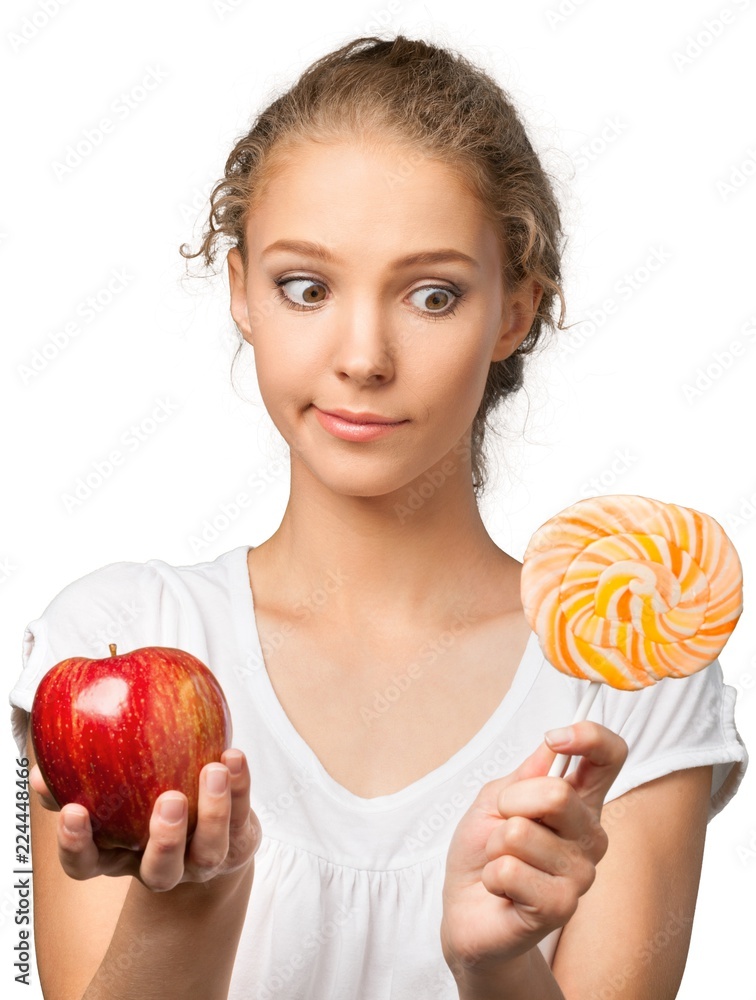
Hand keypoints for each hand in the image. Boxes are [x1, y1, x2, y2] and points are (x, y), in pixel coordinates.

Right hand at [30, 749, 261, 891]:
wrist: (209, 825)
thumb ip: (79, 775)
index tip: (75, 811)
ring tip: (215, 769)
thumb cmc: (142, 797)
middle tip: (169, 800)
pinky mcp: (239, 838)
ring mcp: (203, 858)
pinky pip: (242, 813)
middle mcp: (162, 865)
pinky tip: (233, 756)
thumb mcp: (109, 790)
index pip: (88, 864)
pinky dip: (241, 784)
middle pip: (161, 871)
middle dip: (165, 840)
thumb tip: (40, 765)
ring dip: (213, 810)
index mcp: (120, 855)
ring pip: (210, 849)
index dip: (77, 845)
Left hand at [440, 722, 626, 973]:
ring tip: (501, 862)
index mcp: (579, 801)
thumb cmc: (483, 850)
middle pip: (557, 794)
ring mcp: (580, 874)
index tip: (556, 738)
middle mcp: (590, 835)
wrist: (467, 910)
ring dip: (495, 846)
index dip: (590, 737)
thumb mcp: (495, 798)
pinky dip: (491, 875)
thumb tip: (553, 744)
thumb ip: (527, 774)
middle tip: (501, 825)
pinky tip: (501, 889)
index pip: (610, 756)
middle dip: (509, 804)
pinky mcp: (561, 907)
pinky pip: (509, 870)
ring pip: (522, 834)